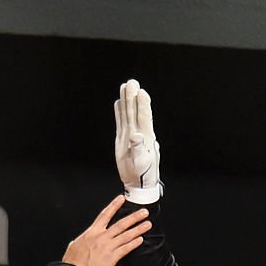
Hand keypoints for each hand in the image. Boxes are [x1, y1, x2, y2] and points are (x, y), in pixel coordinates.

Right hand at [62, 195, 150, 265]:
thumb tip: (77, 241)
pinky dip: (134, 243)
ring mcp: (108, 246)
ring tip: (147, 224)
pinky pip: (126, 248)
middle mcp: (101, 237)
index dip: (114, 205)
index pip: (105, 215)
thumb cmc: (73, 262)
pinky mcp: (112, 257)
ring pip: (126, 235)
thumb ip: (79, 241)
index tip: (122, 199)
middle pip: (121, 224)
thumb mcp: (73, 246)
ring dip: (138, 229)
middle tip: (143, 212)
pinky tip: (140, 240)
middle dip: (134, 217)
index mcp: (92, 232)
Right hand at [114, 79, 161, 203]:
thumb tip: (136, 136)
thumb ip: (139, 149)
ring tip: (125, 86)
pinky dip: (120, 112)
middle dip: (133, 97)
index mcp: (146, 138)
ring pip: (128, 114)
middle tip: (131, 81)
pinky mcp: (123, 139)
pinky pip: (121, 122)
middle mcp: (139, 133)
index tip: (141, 92)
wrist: (138, 183)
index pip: (144, 118)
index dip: (143, 105)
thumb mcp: (141, 163)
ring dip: (127, 101)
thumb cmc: (143, 174)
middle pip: (135, 112)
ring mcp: (131, 135)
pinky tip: (119, 103)